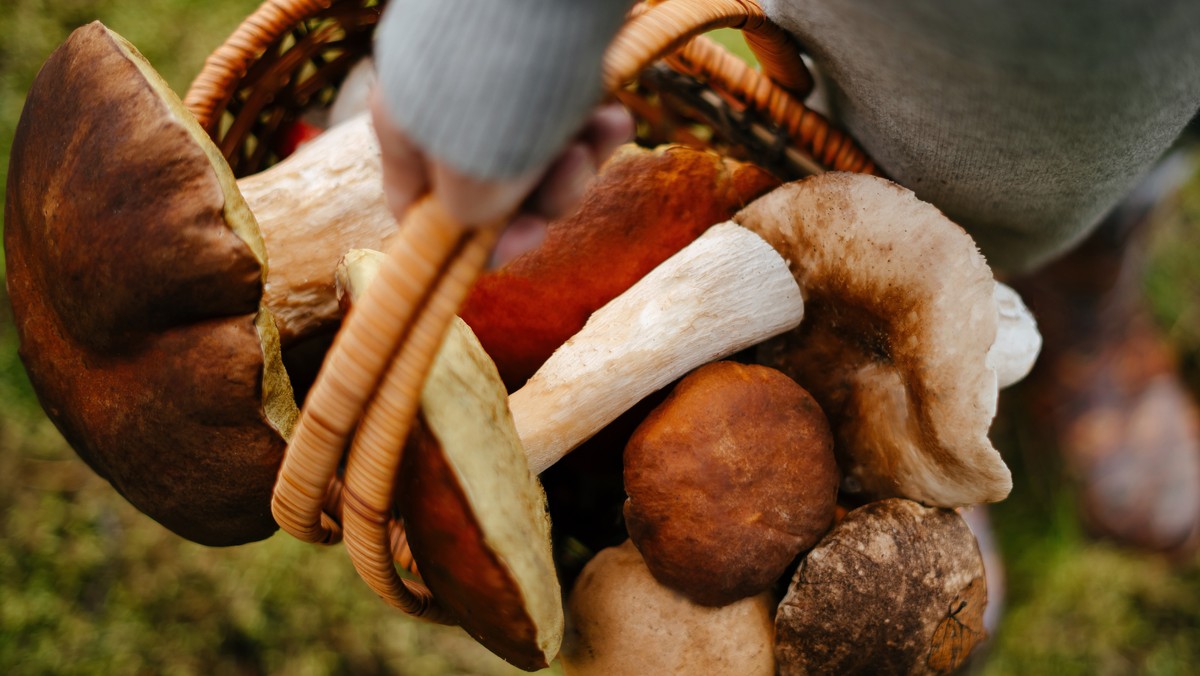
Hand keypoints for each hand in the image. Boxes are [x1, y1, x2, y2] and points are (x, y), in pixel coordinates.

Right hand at [370, 91, 632, 266]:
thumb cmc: (499, 88)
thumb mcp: (474, 183)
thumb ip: (470, 220)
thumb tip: (483, 222)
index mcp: (401, 127)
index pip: (418, 206)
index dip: (471, 240)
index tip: (523, 240)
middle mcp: (437, 100)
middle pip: (493, 183)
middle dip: (546, 192)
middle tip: (575, 172)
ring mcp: (484, 74)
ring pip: (536, 149)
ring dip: (577, 158)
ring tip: (605, 131)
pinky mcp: (532, 51)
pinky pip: (561, 107)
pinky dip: (589, 120)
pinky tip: (613, 116)